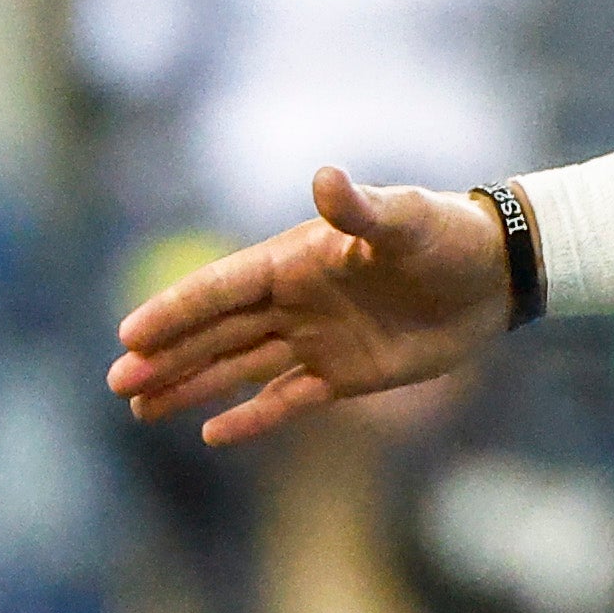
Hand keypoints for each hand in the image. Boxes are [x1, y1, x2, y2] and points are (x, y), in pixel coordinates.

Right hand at [110, 169, 512, 446]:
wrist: (496, 273)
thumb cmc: (447, 235)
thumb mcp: (404, 219)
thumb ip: (360, 208)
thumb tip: (325, 178)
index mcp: (296, 261)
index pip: (221, 289)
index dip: (175, 311)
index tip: (129, 334)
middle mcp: (296, 302)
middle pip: (216, 334)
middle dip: (166, 357)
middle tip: (117, 383)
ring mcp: (317, 340)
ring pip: (239, 368)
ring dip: (191, 386)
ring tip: (141, 407)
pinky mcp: (346, 376)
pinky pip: (287, 399)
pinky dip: (252, 416)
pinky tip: (212, 433)